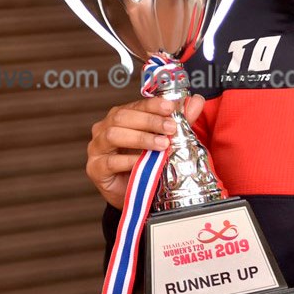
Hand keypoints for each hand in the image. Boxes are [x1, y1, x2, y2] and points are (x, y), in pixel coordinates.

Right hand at [86, 94, 204, 207]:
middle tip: (171, 128)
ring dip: (141, 138)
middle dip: (149, 121)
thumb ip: (179, 120)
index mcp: (120, 117)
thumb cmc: (146, 162)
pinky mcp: (95, 168)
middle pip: (122, 117)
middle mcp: (104, 128)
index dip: (153, 105)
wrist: (134, 193)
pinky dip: (129, 160)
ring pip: (114, 135)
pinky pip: (110, 161)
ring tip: (162, 144)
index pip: (135, 105)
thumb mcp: (165, 139)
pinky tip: (144, 162)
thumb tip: (197, 101)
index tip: (171, 107)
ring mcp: (97, 148)